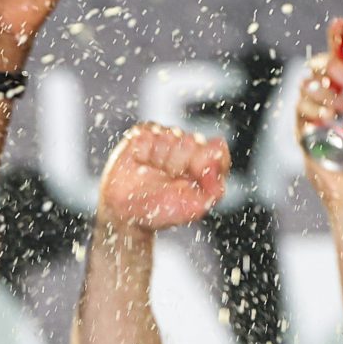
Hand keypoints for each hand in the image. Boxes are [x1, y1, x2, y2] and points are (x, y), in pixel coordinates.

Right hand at [95, 124, 228, 231]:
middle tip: (168, 178)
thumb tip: (219, 171)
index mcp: (205, 166)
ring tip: (151, 172)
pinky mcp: (146, 133)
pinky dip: (143, 150)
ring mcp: (167, 139)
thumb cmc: (158, 211)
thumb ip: (213, 191)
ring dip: (158, 159)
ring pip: (170, 135)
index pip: (217, 149)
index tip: (194, 174)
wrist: (123, 211)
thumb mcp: (192, 209)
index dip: (205, 160)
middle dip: (177, 164)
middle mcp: (189, 149)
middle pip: (192, 142)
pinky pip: (148, 132)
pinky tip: (140, 162)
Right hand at [296, 14, 342, 198]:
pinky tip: (331, 122)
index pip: (339, 57)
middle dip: (331, 66)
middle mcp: (329, 99)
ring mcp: (313, 115)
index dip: (337, 38)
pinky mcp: (302, 132)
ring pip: (307, 87)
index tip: (341, 24)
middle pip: (317, 66)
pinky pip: (300, 110)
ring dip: (328, 95)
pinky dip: (316, 111)